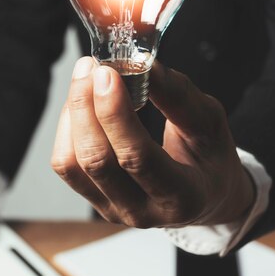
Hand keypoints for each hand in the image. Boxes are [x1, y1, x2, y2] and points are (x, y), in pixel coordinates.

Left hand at [51, 57, 254, 227]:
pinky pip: (65, 164)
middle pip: (96, 161)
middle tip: (89, 67)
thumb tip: (142, 64)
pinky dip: (67, 127)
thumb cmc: (209, 156)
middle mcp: (144, 212)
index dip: (115, 114)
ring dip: (73, 114)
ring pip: (72, 163)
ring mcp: (114, 210)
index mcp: (183, 196)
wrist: (206, 195)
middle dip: (86, 107)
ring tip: (86, 79)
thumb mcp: (209, 122)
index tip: (106, 73)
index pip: (137, 157)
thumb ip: (177, 95)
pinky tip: (81, 103)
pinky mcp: (94, 201)